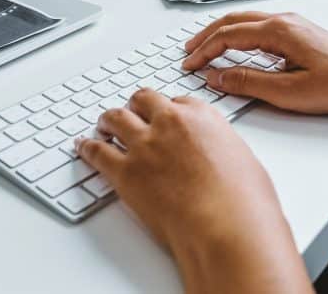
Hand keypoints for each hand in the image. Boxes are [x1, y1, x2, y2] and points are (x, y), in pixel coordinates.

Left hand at [76, 89, 310, 293]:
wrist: (227, 226)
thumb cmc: (244, 201)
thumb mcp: (243, 161)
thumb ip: (223, 152)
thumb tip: (219, 159)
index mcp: (202, 117)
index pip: (178, 102)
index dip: (168, 111)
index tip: (164, 118)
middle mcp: (171, 123)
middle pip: (143, 101)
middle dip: (136, 107)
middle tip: (131, 113)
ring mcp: (145, 145)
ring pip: (115, 118)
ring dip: (108, 120)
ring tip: (104, 125)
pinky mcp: (125, 171)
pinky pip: (97, 151)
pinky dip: (87, 147)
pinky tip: (84, 146)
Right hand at [182, 11, 327, 115]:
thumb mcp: (288, 92)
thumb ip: (248, 82)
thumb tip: (217, 77)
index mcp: (278, 30)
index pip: (228, 35)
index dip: (204, 51)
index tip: (189, 65)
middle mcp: (284, 20)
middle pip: (233, 21)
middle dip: (206, 36)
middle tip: (188, 52)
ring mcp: (293, 24)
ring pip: (246, 21)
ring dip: (222, 33)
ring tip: (205, 47)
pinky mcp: (300, 33)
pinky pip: (260, 27)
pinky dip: (239, 35)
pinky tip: (237, 48)